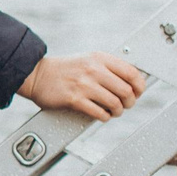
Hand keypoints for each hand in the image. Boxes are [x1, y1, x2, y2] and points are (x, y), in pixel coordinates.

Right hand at [18, 51, 145, 120]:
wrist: (37, 74)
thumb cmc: (65, 69)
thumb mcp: (88, 60)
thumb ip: (108, 67)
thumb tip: (133, 81)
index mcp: (99, 58)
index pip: (131, 73)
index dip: (140, 86)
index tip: (138, 92)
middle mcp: (93, 70)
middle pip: (126, 91)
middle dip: (130, 102)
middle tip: (126, 105)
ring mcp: (83, 85)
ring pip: (115, 103)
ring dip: (118, 111)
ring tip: (114, 111)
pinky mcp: (74, 99)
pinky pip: (99, 113)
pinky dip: (105, 117)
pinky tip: (102, 115)